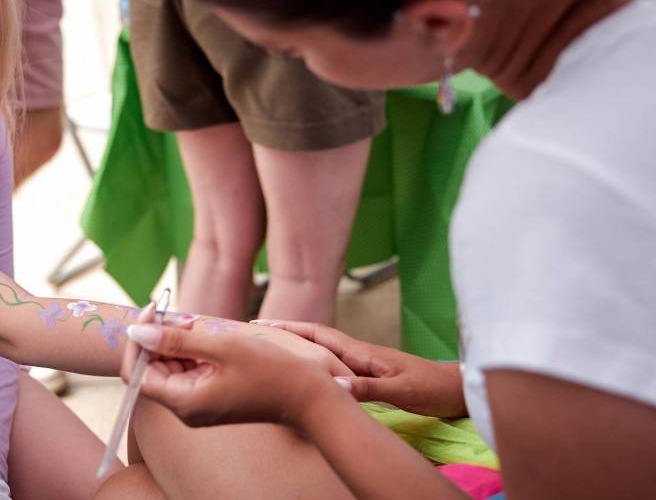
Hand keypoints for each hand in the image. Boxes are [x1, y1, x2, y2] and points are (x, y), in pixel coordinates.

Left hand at [122, 322, 345, 428]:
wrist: (309, 398)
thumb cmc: (270, 371)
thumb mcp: (222, 347)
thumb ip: (176, 340)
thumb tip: (135, 332)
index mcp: (183, 402)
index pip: (137, 373)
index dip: (138, 340)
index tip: (151, 311)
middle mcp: (186, 410)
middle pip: (152, 370)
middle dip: (159, 339)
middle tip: (182, 315)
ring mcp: (199, 406)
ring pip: (171, 370)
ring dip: (177, 343)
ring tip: (198, 324)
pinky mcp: (211, 399)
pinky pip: (189, 374)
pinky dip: (192, 353)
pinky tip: (208, 337)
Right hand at [254, 321, 465, 417]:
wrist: (458, 389)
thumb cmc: (433, 388)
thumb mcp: (402, 390)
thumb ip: (370, 387)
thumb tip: (334, 384)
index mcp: (363, 353)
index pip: (319, 335)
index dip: (291, 328)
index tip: (263, 324)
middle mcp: (360, 355)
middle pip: (316, 339)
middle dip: (286, 333)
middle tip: (255, 333)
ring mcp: (365, 364)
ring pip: (323, 352)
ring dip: (298, 348)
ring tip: (272, 349)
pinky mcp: (371, 376)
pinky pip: (335, 367)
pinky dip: (316, 365)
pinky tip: (309, 372)